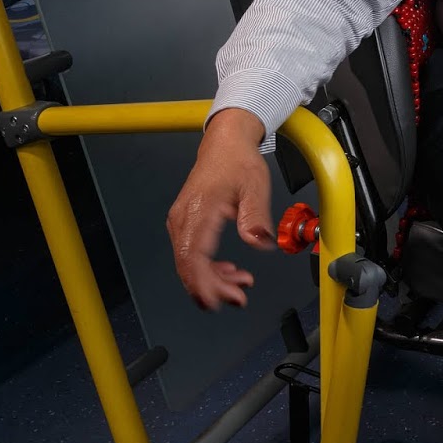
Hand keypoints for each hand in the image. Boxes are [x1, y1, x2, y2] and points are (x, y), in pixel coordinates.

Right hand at [166, 107, 275, 309]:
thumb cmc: (237, 161)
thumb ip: (256, 216)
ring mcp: (182, 222)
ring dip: (212, 279)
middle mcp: (184, 219)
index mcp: (199, 211)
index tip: (219, 298)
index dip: (203, 283)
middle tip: (238, 297)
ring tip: (239, 284)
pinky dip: (208, 267)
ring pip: (189, 263)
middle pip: (188, 266)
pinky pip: (192, 253)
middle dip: (211, 288)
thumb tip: (260, 242)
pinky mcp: (186, 223)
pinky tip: (228, 271)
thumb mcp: (255, 186)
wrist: (225, 144)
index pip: (192, 257)